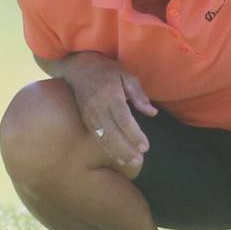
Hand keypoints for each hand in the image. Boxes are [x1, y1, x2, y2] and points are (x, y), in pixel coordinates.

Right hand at [61, 53, 157, 170]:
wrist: (78, 67)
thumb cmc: (106, 70)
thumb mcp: (126, 75)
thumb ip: (139, 95)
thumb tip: (152, 112)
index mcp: (110, 94)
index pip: (123, 119)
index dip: (134, 135)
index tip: (145, 147)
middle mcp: (98, 107)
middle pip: (112, 133)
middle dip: (126, 149)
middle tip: (139, 161)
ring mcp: (89, 114)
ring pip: (103, 138)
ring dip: (117, 152)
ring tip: (130, 163)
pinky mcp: (84, 119)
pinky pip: (96, 137)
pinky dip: (107, 149)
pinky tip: (117, 157)